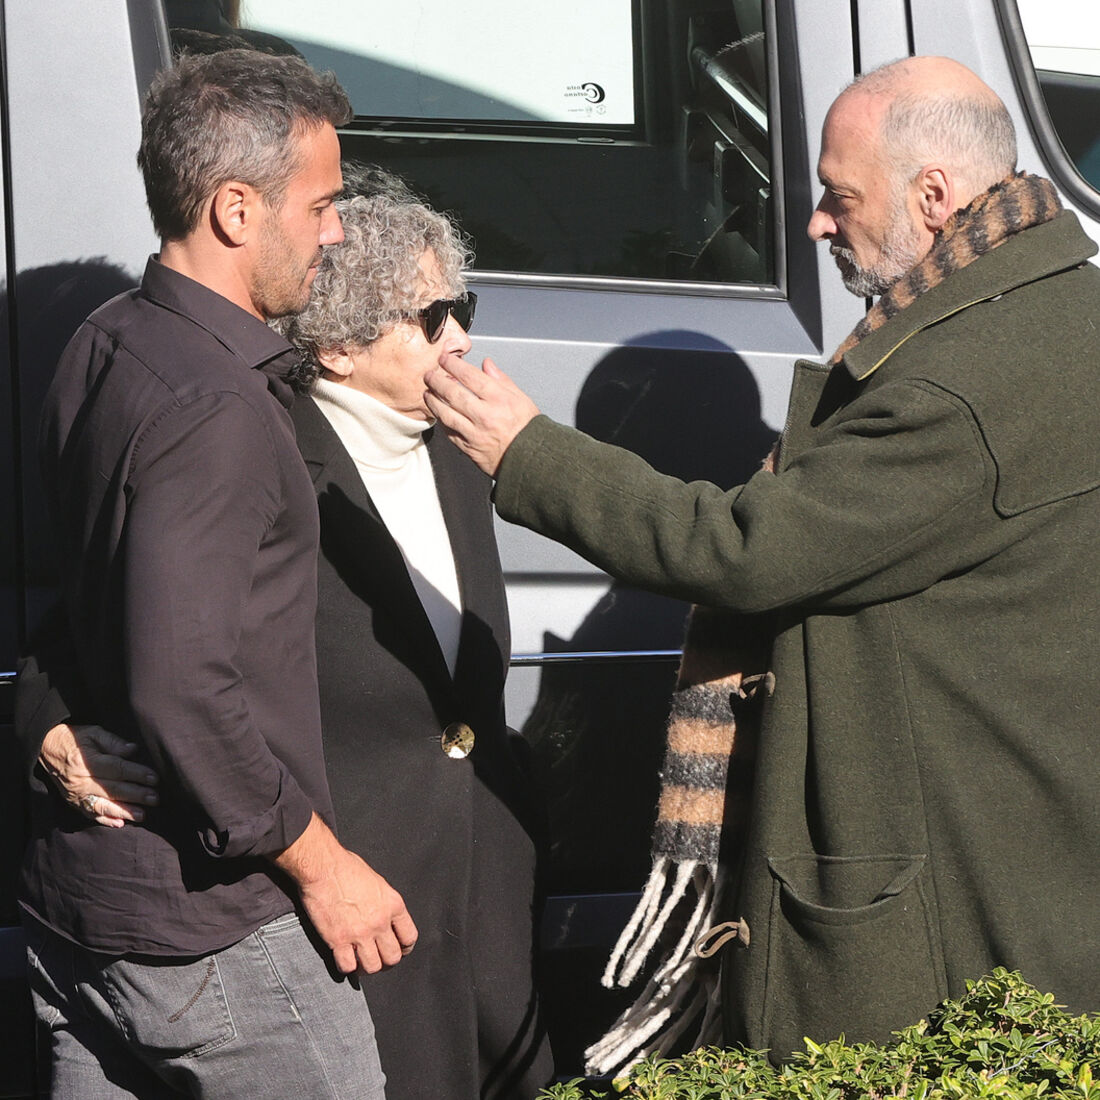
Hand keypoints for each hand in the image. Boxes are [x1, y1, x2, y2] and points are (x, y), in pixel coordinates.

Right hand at [39, 723, 158, 826]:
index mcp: (87, 761)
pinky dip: (105, 819)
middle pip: (112, 789)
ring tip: (142, 815)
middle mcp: (80, 780)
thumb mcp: (93, 733)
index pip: (116, 769)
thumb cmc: (75, 739)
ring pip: (102, 805)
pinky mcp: (73, 802)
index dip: (137, 774)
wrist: (46, 749)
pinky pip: (90, 813)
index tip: (155, 778)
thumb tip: (133, 750)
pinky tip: (120, 823)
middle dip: (136, 795)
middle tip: (155, 798)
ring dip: (124, 811)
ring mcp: (75, 794)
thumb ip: (113, 742)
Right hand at [275, 814, 417, 974]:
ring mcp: (360, 933)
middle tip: (377, 958)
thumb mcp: (377, 881)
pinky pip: (347, 966)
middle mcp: (380, 922)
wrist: (323, 867)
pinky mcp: (338, 940)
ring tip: (360, 961)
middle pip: (392, 957)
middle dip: (386, 961)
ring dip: (366, 967)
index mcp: (393, 905)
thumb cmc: (347, 867)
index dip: (404, 948)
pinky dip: (346, 966)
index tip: (398, 949)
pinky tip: (343, 958)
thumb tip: (384, 917)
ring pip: (372, 967)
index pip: (409, 937)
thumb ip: (384, 903)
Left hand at [424, 355, 538, 475]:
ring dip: (433, 401)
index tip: (445, 359)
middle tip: (430, 375)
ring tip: (428, 393)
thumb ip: (501, 380)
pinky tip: (438, 413)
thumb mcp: (521, 398)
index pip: (470, 376)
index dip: (453, 365)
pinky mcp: (469, 448)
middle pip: (453, 393)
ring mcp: (475, 433)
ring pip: (446, 413)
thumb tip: (487, 364)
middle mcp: (485, 415)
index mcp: (499, 399)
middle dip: (437, 381)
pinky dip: (441, 421)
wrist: (531, 458)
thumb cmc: (528, 429)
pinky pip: (449, 432)